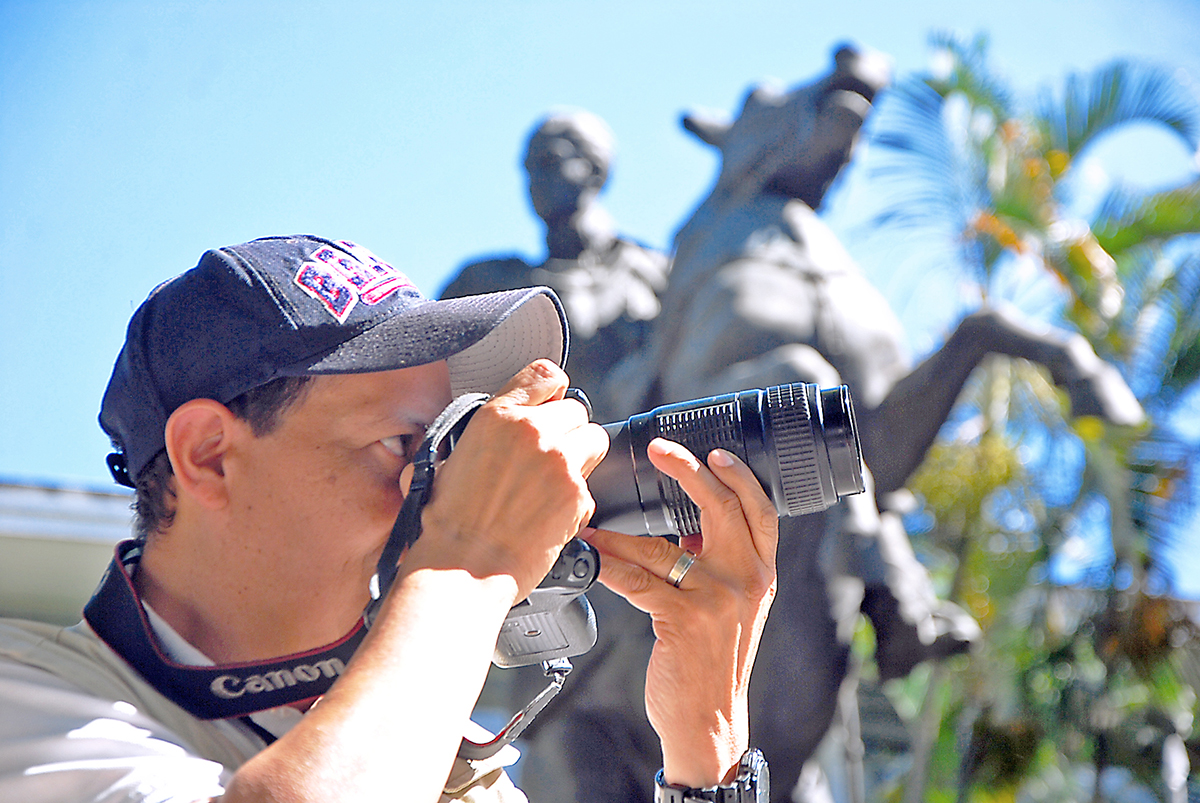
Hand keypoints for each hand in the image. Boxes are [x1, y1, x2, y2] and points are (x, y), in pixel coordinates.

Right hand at [406, 359, 609, 601]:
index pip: (546, 374)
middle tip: (548, 459)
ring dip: (581, 458)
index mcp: (497, 416)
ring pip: (595, 440)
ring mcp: (559, 461)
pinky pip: (592, 485)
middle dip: (567, 432)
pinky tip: (551, 515)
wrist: (462, 569)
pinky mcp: (577, 494)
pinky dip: (577, 500)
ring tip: (555, 483)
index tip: (551, 405)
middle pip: (577, 410)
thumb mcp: (448, 459)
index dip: (552, 392)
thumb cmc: (448, 524)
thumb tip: (496, 432)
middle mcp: (532, 431)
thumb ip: (482, 434)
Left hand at [583, 439, 777, 787]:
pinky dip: (609, 564)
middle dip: (691, 471)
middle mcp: (746, 581)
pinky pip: (637, 579)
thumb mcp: (732, 609)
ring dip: (620, 533)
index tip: (714, 452)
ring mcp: (716, 599)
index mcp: (761, 574)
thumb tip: (686, 527)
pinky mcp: (684, 619)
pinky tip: (591, 554)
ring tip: (592, 520)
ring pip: (663, 547)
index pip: (760, 512)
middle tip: (660, 450)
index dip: (739, 476)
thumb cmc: (713, 662)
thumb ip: (717, 567)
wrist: (709, 721)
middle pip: (723, 508)